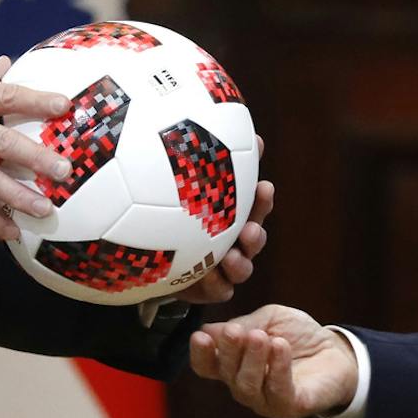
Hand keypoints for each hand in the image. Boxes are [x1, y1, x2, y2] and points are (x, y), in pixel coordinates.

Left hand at [178, 140, 272, 306]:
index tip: (263, 187)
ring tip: (230, 257)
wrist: (155, 258)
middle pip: (255, 237)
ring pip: (243, 267)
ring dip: (241, 263)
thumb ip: (203, 163)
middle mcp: (234, 241)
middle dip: (256, 233)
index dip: (262, 198)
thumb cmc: (174, 216)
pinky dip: (217, 285)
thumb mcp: (185, 187)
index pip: (255, 204)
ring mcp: (224, 267)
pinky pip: (220, 290)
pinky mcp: (210, 288)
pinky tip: (207, 277)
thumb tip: (213, 126)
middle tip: (249, 229)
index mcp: (233, 215)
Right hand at [189, 303, 357, 417]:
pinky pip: (278, 391)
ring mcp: (266, 399)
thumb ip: (244, 324)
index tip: (200, 336)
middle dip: (228, 351)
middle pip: (226, 373)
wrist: (337, 351)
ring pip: (247, 386)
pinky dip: (277, 367)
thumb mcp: (269, 320)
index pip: (207, 366)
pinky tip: (280, 347)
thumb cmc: (298, 336)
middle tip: (235, 332)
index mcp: (234, 364)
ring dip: (252, 359)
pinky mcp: (290, 405)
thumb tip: (209, 330)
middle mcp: (245, 385)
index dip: (200, 354)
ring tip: (261, 337)